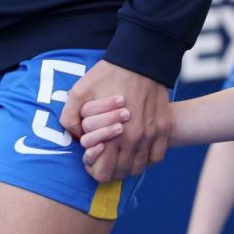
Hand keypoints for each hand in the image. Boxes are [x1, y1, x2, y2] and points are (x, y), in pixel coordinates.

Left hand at [63, 61, 169, 180]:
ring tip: (120, 153)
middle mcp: (133, 140)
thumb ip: (70, 118)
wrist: (140, 60)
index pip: (103, 174)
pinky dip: (147, 158)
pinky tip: (138, 148)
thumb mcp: (79, 92)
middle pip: (121, 173)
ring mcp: (151, 135)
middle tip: (105, 156)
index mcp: (111, 135)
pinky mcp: (163, 128)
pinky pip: (157, 157)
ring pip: (139, 168)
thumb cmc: (108, 75)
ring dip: (129, 165)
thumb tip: (76, 138)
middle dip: (110, 170)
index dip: (94, 170)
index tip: (92, 158)